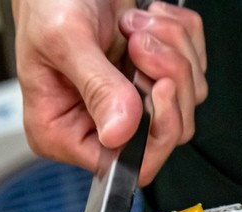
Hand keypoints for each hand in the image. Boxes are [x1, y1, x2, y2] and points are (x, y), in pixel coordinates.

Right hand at [12, 0, 206, 184]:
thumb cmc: (47, 3)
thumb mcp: (64, 40)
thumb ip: (97, 87)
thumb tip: (120, 134)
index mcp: (64, 132)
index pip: (126, 165)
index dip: (155, 133)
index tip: (159, 88)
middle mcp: (99, 125)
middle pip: (169, 134)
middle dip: (168, 80)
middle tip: (141, 44)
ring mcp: (132, 104)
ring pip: (187, 100)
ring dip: (172, 52)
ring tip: (135, 25)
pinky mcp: (154, 79)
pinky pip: (194, 70)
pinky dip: (179, 37)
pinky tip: (147, 20)